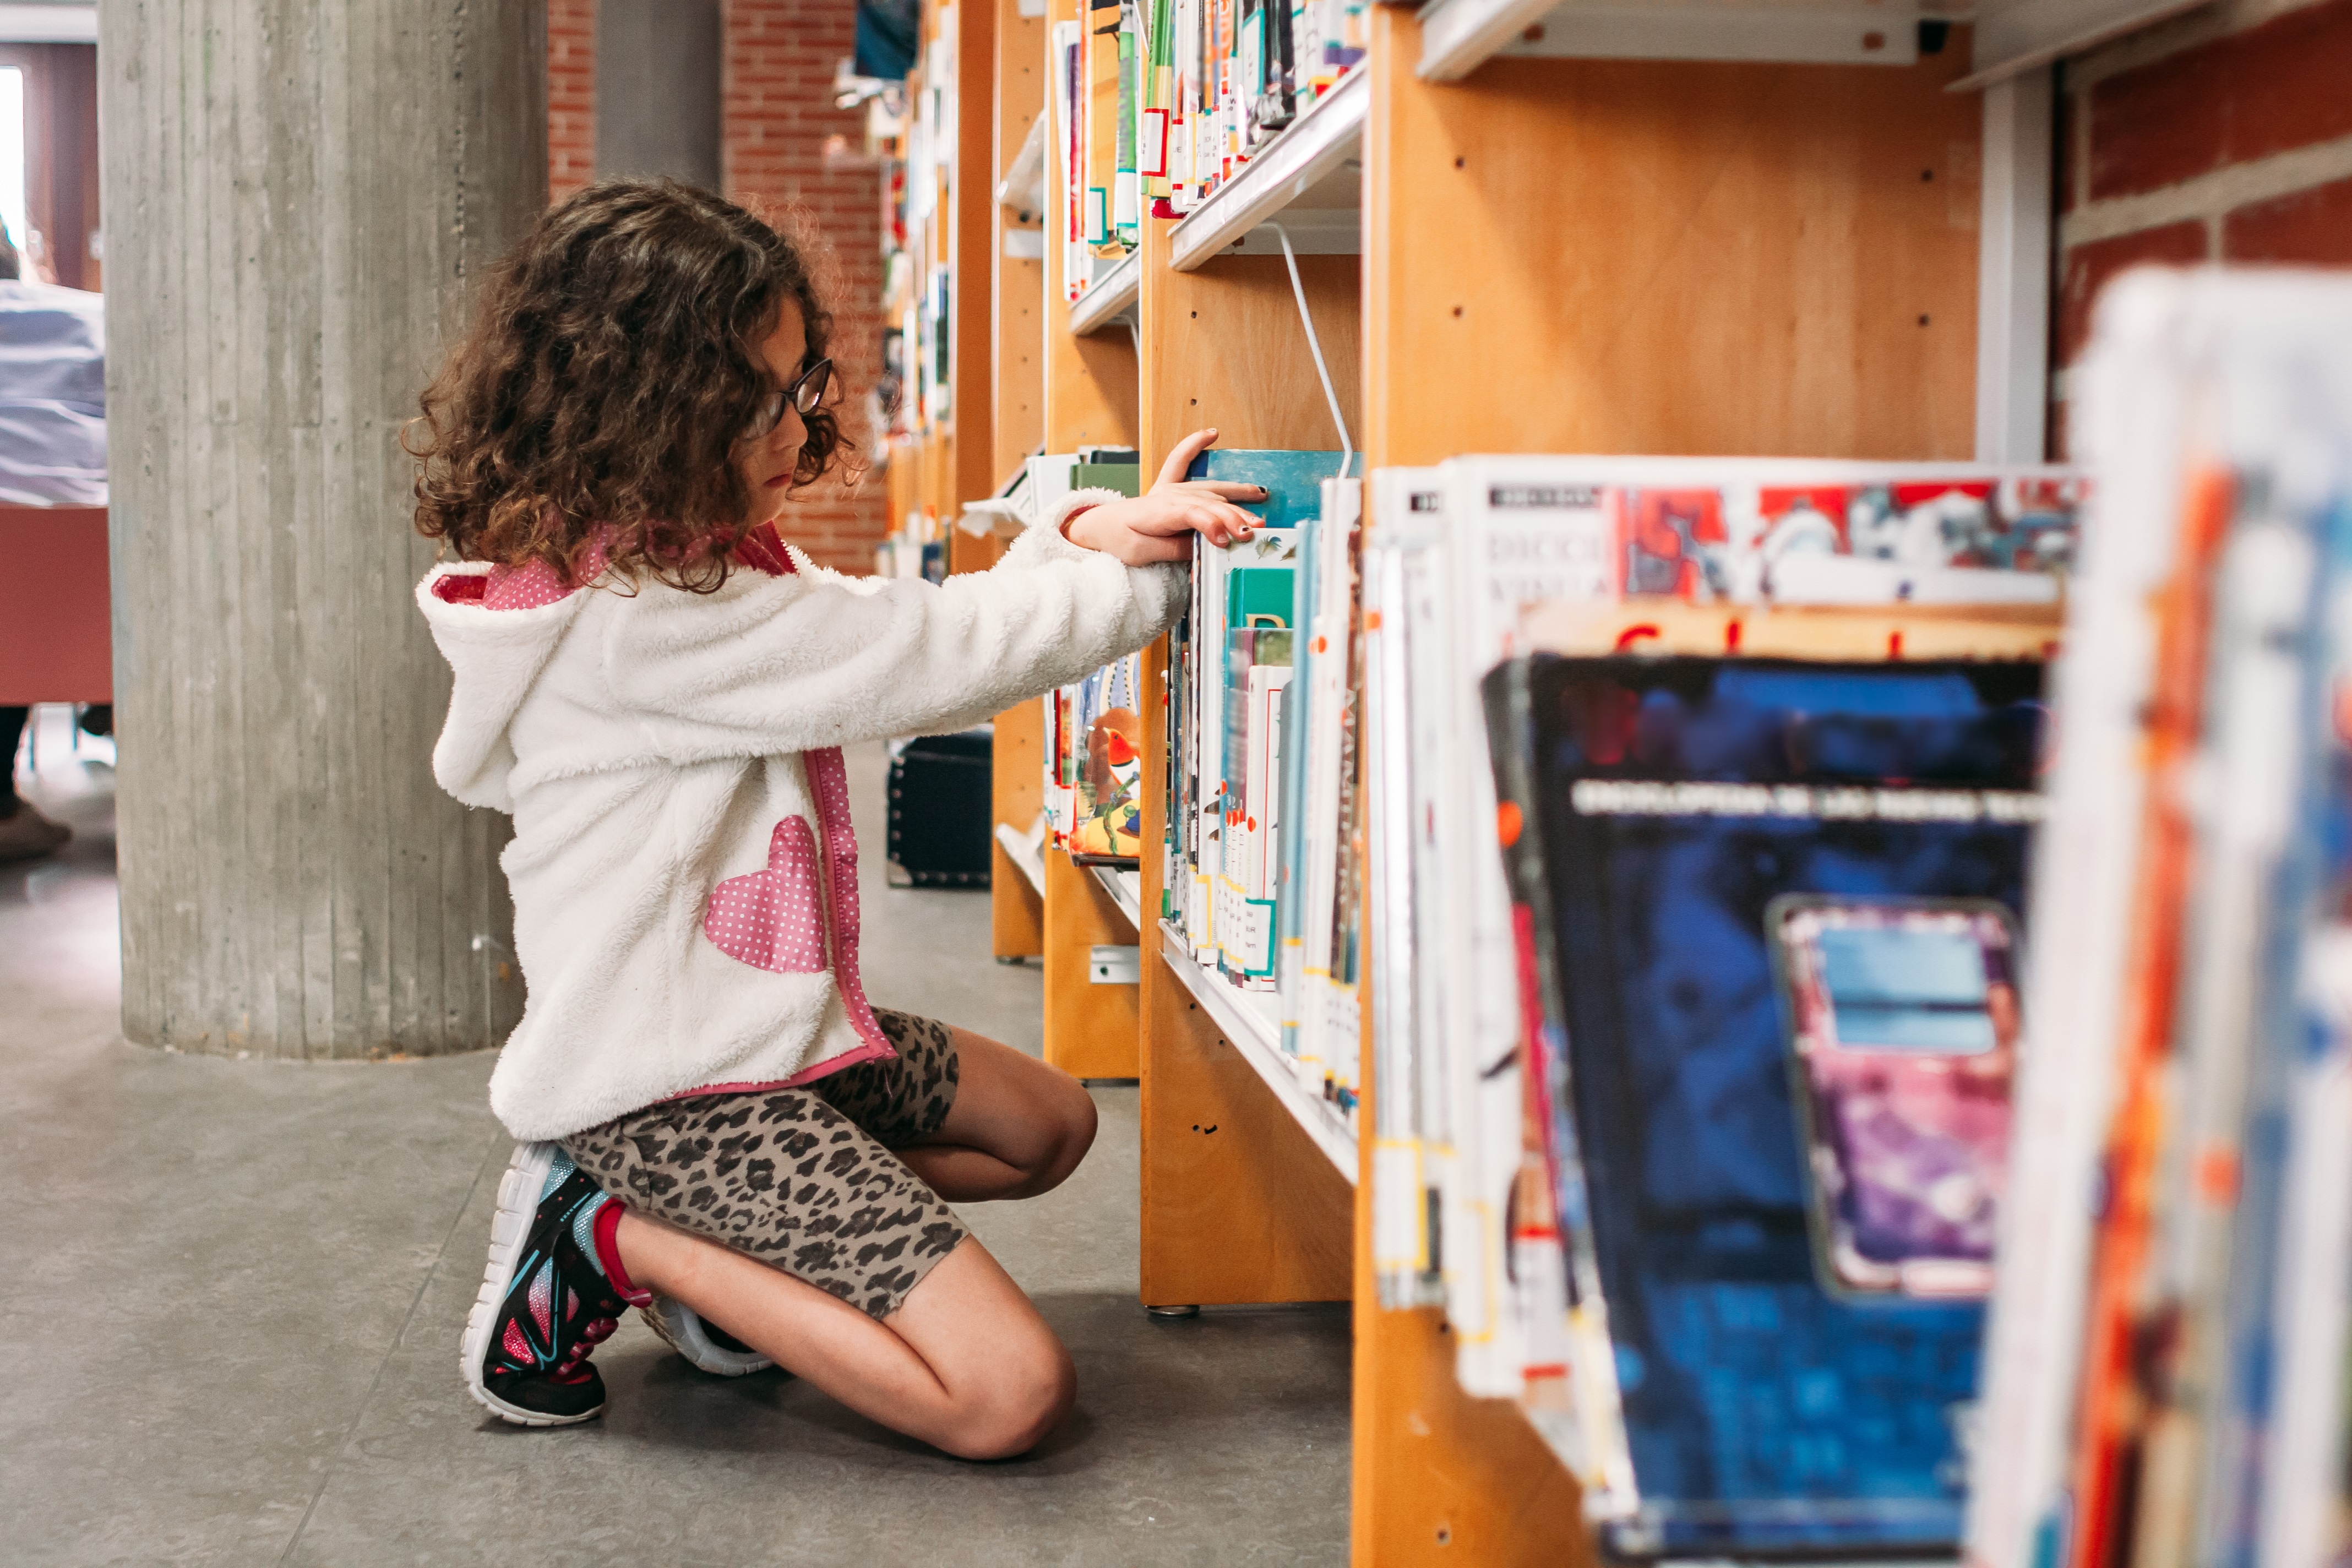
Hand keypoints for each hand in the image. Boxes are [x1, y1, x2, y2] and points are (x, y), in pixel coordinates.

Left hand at [1062, 428, 1264, 565]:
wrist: (1099, 527)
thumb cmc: (1118, 540)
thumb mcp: (1141, 554)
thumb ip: (1173, 549)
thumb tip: (1202, 546)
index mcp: (1157, 513)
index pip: (1191, 516)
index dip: (1211, 526)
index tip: (1227, 539)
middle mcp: (1167, 496)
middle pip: (1207, 504)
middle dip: (1234, 516)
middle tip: (1254, 530)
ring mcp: (1169, 489)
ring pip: (1208, 490)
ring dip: (1236, 493)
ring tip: (1260, 496)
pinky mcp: (1169, 486)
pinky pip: (1181, 459)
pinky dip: (1194, 444)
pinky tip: (1211, 434)